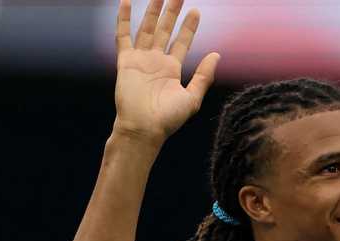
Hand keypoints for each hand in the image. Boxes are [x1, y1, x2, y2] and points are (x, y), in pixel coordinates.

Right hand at [112, 0, 219, 144]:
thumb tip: (216, 54)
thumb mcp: (192, 98)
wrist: (143, 128)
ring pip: (147, 29)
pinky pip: (123, 36)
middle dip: (171, 12)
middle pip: (165, 30)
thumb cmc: (167, 119)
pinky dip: (123, 19)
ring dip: (152, 11)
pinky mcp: (125, 62)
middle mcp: (155, 62)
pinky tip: (126, 2)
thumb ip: (203, 76)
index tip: (196, 11)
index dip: (188, 27)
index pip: (181, 42)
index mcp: (171, 70)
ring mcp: (140, 60)